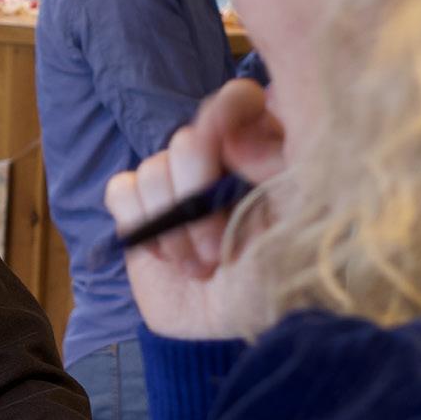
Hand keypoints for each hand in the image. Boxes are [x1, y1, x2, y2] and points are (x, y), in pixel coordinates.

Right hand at [104, 80, 284, 339]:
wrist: (240, 320)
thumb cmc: (282, 270)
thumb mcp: (300, 218)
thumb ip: (275, 166)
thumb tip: (230, 138)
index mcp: (262, 146)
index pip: (238, 100)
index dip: (227, 115)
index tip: (229, 153)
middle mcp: (216, 155)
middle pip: (186, 142)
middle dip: (199, 202)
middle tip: (220, 247)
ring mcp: (175, 181)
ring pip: (151, 170)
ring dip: (174, 228)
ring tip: (202, 264)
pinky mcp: (140, 207)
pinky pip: (121, 190)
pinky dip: (140, 226)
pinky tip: (169, 256)